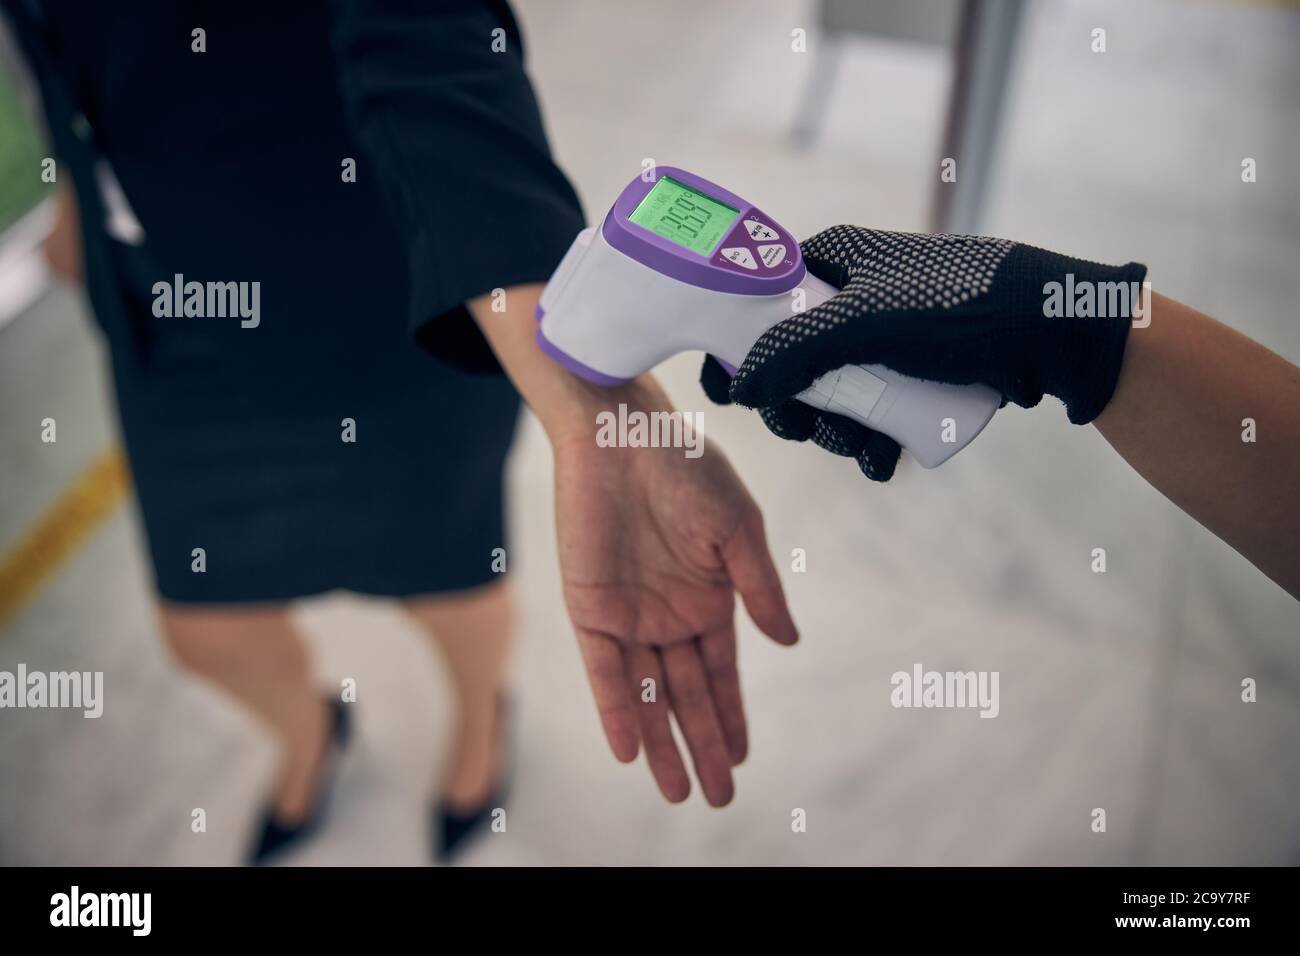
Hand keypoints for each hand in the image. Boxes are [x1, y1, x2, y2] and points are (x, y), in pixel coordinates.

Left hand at [551, 384, 797, 805]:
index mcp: (709, 599)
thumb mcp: (738, 529)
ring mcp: (629, 615)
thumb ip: (759, 588)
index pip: (720, 674)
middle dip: (702, 745)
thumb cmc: (687, 469)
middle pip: (686, 695)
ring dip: (661, 741)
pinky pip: (604, 670)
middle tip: (716, 797)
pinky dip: (617, 710)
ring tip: (676, 791)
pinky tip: (631, 750)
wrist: (621, 434)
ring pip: (646, 694)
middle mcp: (669, 615)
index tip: (741, 760)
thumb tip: (790, 642)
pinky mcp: (590, 608)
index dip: (730, 717)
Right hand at [703, 225, 1146, 480]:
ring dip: (836, 433)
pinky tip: (884, 462)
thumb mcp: (867, 323)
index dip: (738, 346)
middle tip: (806, 432)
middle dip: (797, 406)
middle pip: (791, 359)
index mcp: (834, 261)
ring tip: (862, 451)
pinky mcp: (914, 372)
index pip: (759, 299)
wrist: (1057, 336)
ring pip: (833, 393)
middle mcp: (852, 294)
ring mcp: (884, 336)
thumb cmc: (963, 309)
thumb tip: (739, 388)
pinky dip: (870, 442)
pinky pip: (873, 411)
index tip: (730, 393)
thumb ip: (796, 350)